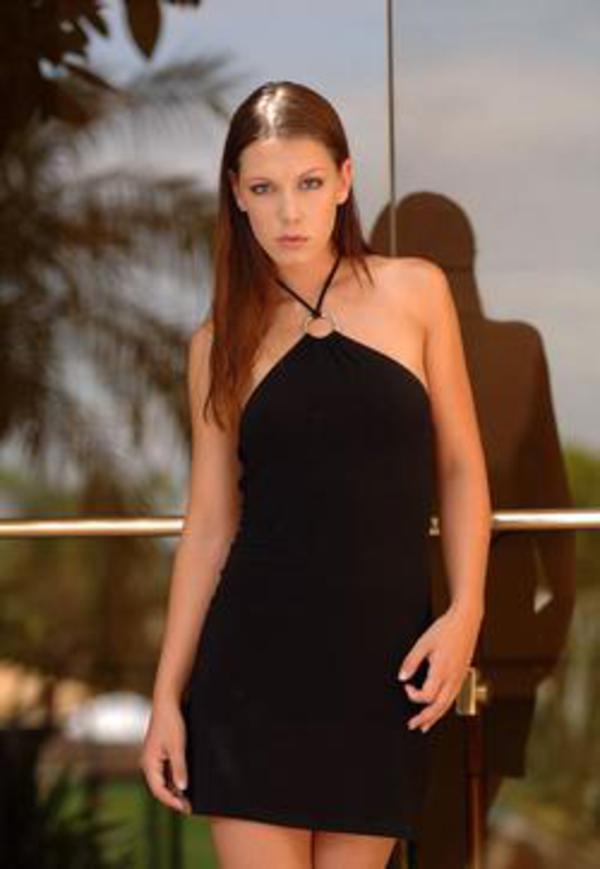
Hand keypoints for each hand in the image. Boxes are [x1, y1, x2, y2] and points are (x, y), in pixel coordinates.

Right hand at [139, 699, 191, 813]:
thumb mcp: (178, 746)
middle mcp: (147, 763)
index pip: (158, 790)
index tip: (186, 808)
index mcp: (148, 763)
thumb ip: (179, 768)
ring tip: (189, 798)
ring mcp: (153, 758)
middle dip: (173, 798)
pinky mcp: (159, 753)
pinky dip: (174, 778)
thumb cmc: (171, 722)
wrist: (167, 702)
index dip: (172, 801)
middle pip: (159, 787)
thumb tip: (182, 789)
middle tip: (189, 807)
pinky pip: (165, 771)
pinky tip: (185, 781)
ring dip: (174, 789)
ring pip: (162, 780)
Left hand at [397, 604, 482, 733]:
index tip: (405, 686)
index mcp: (442, 671)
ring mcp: (459, 678)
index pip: (427, 696)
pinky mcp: (462, 676)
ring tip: (425, 726)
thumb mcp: (423, 643)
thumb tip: (402, 677)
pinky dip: (444, 708)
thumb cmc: (446, 630)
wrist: (466, 621)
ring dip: (435, 717)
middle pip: (439, 707)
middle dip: (425, 718)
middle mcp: (453, 678)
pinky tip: (439, 709)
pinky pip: (453, 698)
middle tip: (413, 726)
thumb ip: (411, 661)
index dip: (413, 695)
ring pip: (447, 705)